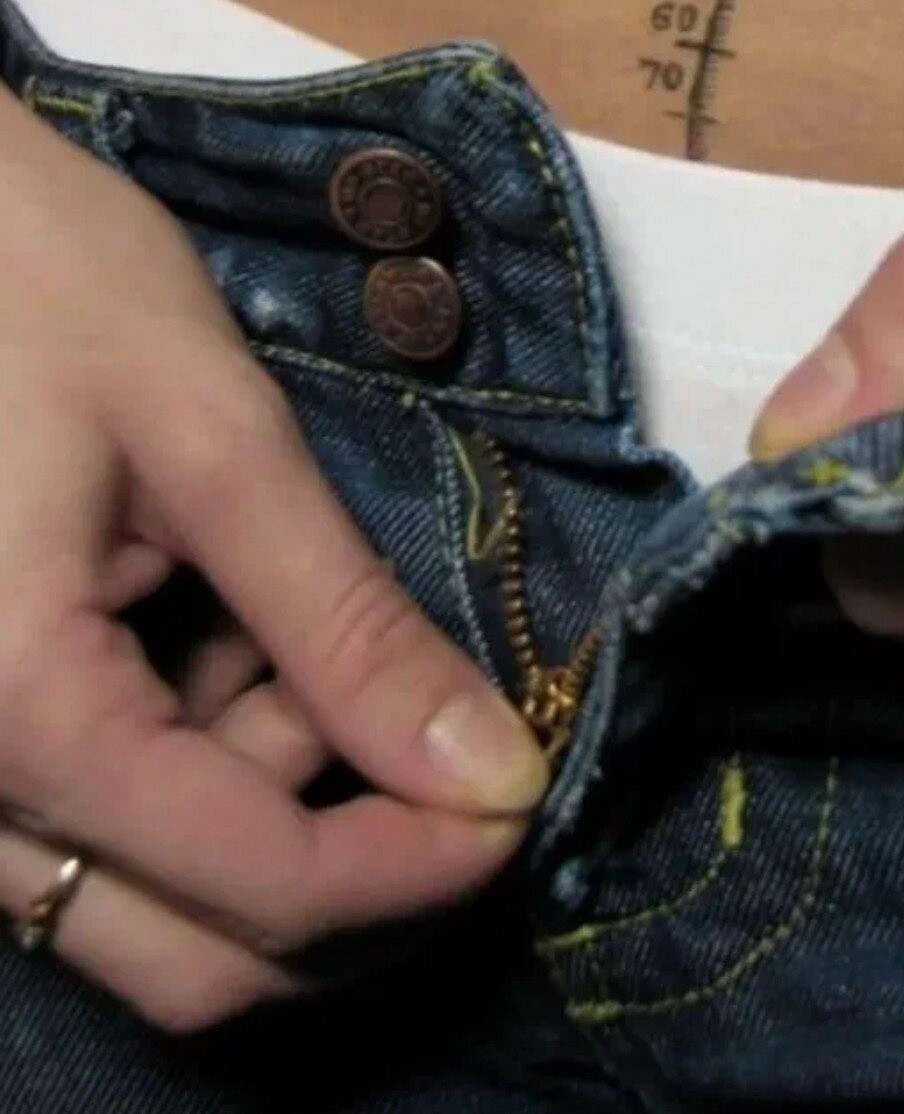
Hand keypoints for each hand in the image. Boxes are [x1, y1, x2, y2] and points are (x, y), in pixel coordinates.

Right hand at [0, 84, 546, 1029]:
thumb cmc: (40, 280)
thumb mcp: (214, 439)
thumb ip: (344, 622)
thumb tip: (488, 769)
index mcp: (18, 716)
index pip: (259, 883)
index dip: (421, 865)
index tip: (523, 793)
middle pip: (196, 952)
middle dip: (356, 876)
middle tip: (452, 747)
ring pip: (152, 904)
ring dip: (280, 806)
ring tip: (306, 622)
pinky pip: (109, 821)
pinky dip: (212, 759)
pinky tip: (235, 626)